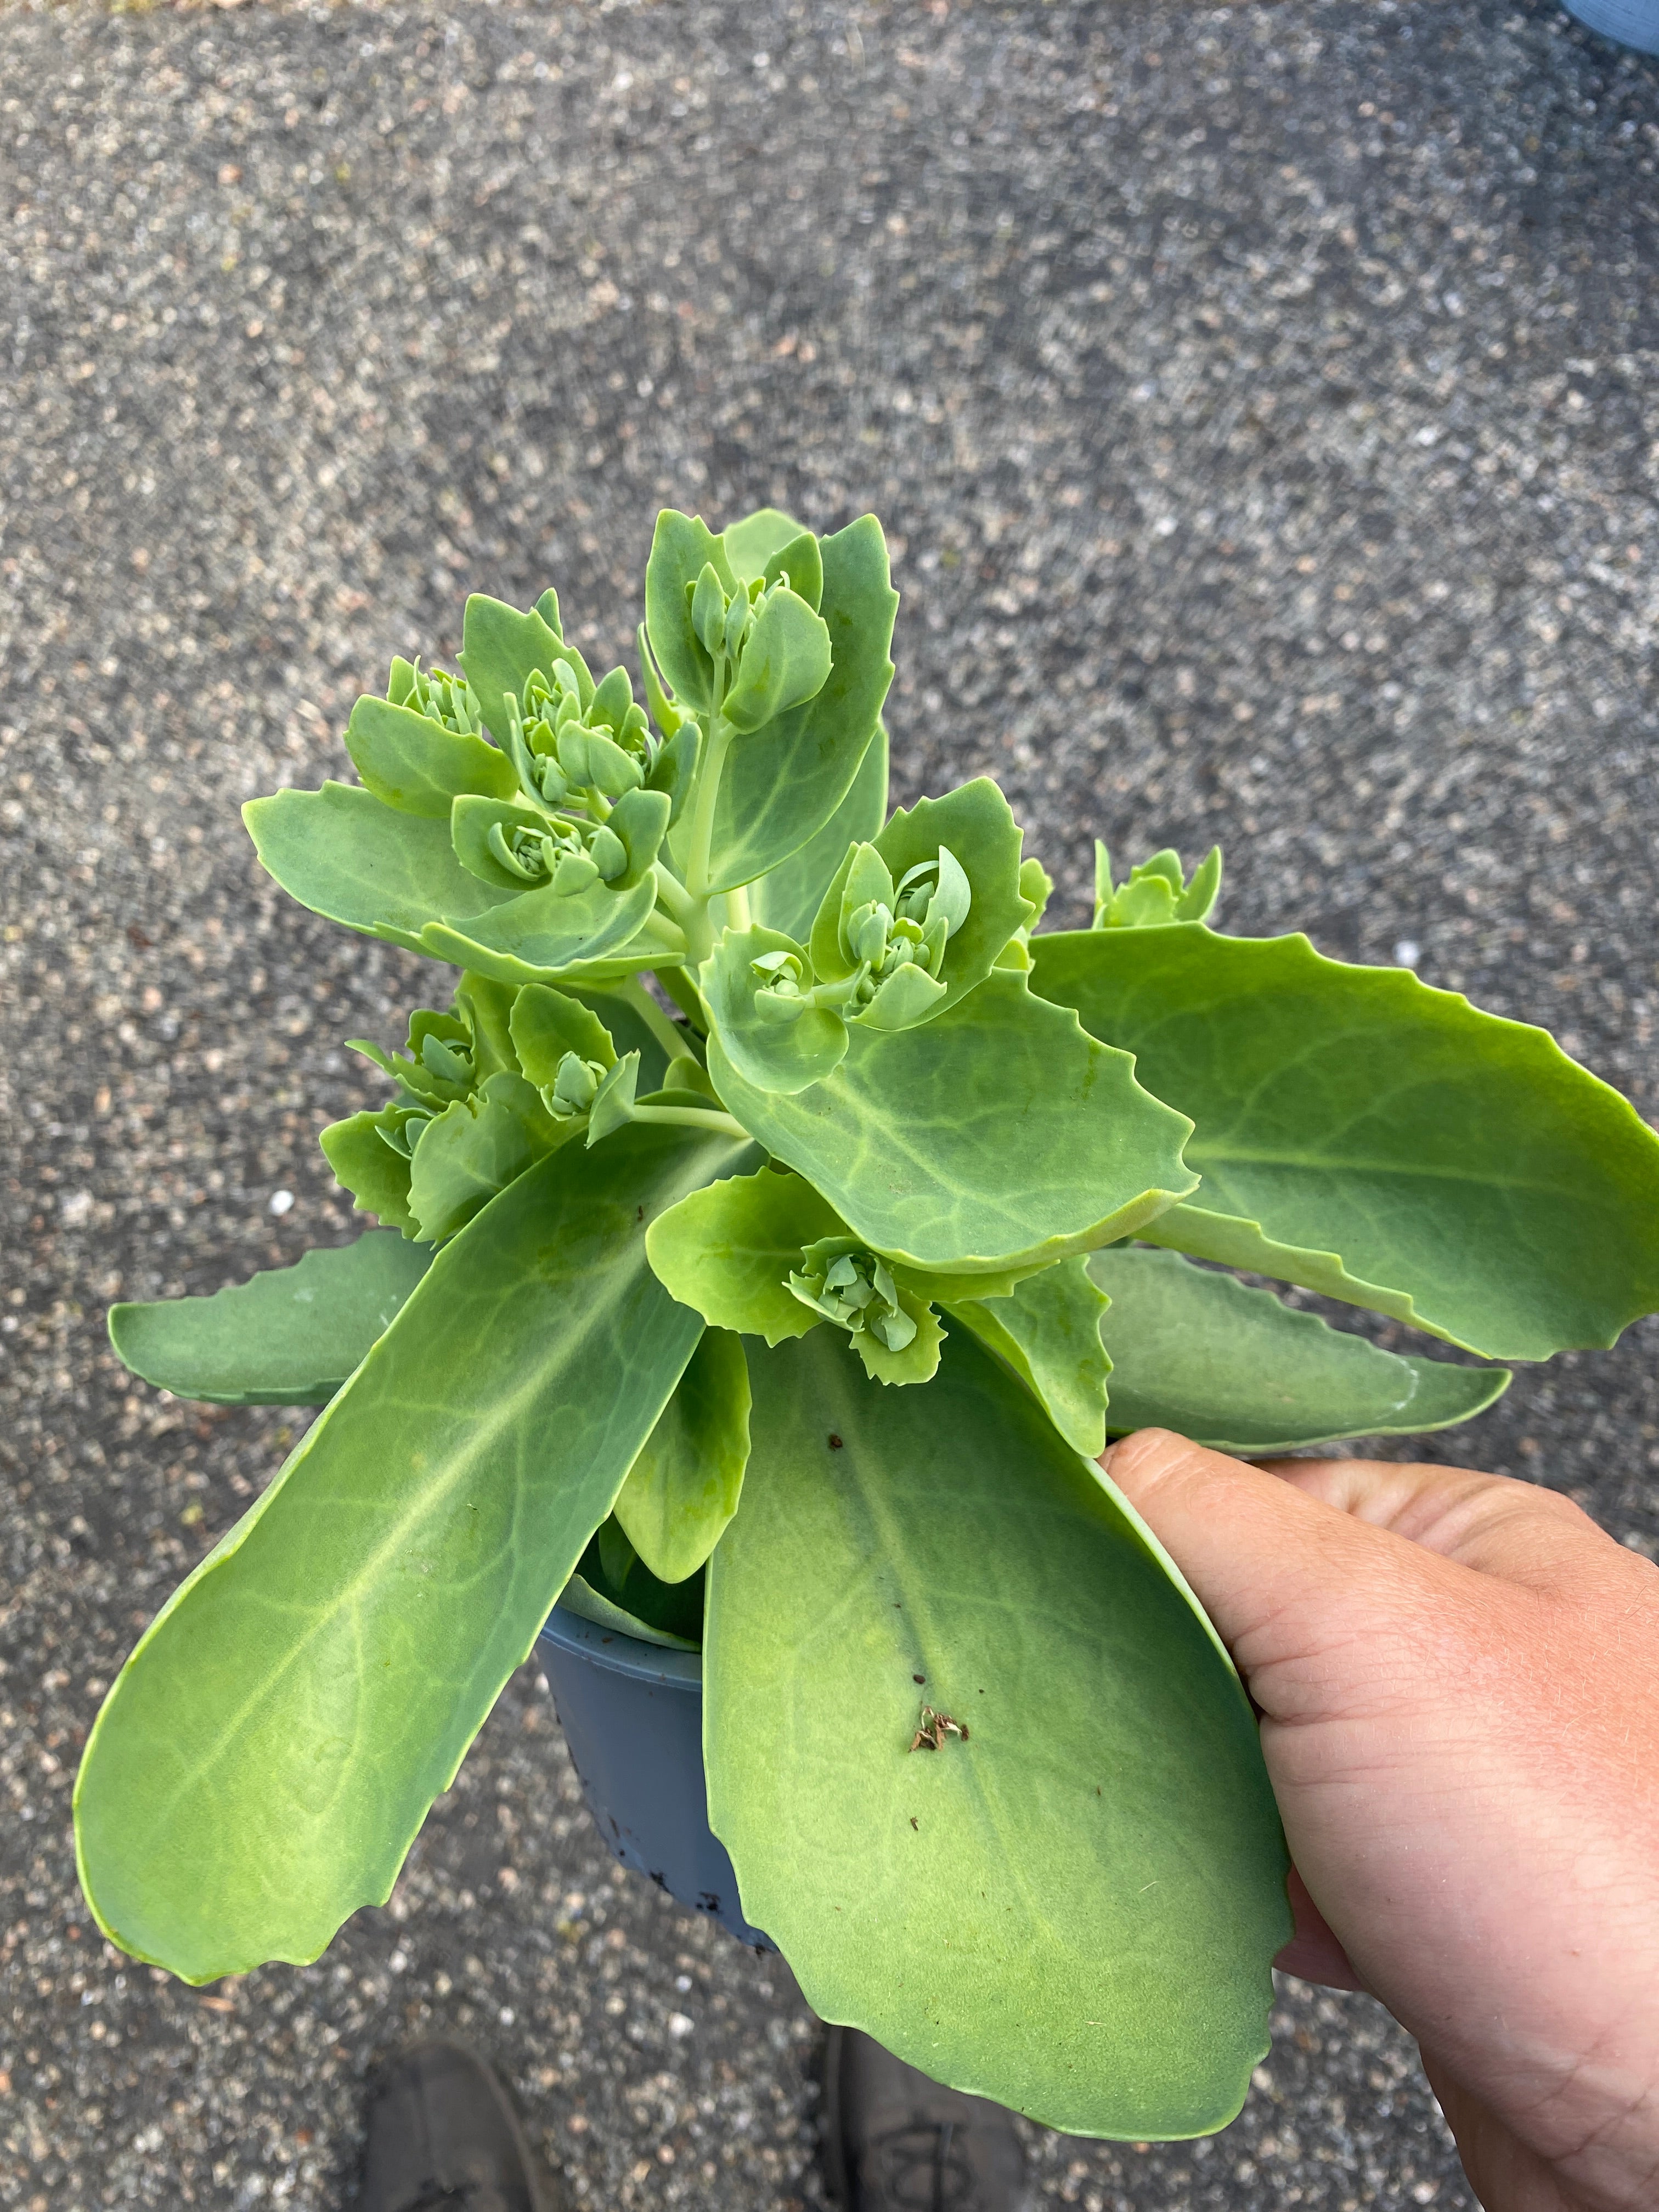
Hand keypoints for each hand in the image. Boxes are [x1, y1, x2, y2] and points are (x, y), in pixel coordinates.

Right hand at [1102, 1430, 1658, 2211]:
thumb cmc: (1578, 1863)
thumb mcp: (1365, 1625)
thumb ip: (1206, 1518)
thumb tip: (1072, 1461)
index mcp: (1461, 1537)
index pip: (1239, 1487)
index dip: (1127, 1524)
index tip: (1030, 1576)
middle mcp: (1454, 1647)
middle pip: (1226, 1621)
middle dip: (1136, 1670)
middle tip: (1055, 1710)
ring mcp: (1434, 1783)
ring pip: (1238, 1752)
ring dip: (1168, 1789)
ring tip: (1111, 1809)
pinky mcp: (1414, 1909)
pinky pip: (1269, 1867)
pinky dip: (1216, 1886)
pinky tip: (1190, 1901)